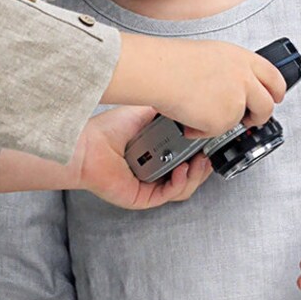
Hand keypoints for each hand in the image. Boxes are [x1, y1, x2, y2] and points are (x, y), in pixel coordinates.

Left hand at [70, 106, 214, 209]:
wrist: (87, 145)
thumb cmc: (109, 129)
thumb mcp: (145, 112)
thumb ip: (168, 110)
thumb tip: (188, 102)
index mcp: (157, 151)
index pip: (188, 156)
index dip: (203, 151)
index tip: (213, 141)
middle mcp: (155, 169)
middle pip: (191, 174)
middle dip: (204, 165)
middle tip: (209, 152)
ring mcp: (150, 185)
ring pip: (184, 187)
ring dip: (195, 175)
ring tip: (197, 161)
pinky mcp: (144, 198)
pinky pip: (169, 195)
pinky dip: (179, 183)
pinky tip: (181, 170)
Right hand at [107, 33, 286, 137]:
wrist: (161, 72)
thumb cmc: (175, 61)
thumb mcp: (214, 55)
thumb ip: (232, 71)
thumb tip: (236, 87)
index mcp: (243, 59)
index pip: (274, 77)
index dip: (277, 91)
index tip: (275, 97)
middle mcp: (245, 79)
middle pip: (267, 105)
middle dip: (260, 116)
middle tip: (251, 119)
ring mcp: (237, 101)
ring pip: (238, 120)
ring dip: (222, 121)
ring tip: (200, 111)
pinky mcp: (223, 121)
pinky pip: (216, 132)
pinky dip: (202, 130)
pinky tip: (189, 116)